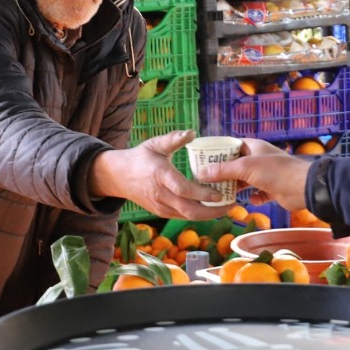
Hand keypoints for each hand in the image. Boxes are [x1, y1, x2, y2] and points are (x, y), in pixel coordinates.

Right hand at [88, 130, 230, 220]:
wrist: (119, 177)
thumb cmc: (140, 157)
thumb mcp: (154, 144)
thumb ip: (173, 139)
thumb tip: (192, 132)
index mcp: (160, 175)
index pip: (183, 189)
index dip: (202, 193)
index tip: (220, 192)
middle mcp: (160, 194)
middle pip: (189, 210)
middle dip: (212, 211)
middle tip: (230, 204)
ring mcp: (160, 206)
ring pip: (187, 216)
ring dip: (208, 214)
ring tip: (226, 207)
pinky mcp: (161, 212)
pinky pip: (182, 216)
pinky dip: (198, 214)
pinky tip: (211, 207)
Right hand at [201, 139, 313, 212]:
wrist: (302, 188)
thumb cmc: (274, 171)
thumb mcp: (245, 168)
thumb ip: (223, 170)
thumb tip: (201, 172)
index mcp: (253, 146)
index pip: (231, 145)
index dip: (217, 152)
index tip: (202, 160)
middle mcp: (258, 159)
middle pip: (236, 165)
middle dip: (223, 173)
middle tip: (206, 181)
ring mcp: (265, 174)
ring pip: (245, 180)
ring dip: (235, 187)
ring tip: (219, 194)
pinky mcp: (271, 189)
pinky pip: (257, 193)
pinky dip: (251, 197)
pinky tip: (248, 200)